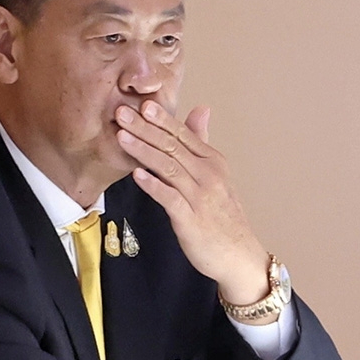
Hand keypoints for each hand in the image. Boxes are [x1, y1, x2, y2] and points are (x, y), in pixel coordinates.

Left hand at [115, 100, 271, 310]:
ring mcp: (200, 197)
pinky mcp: (191, 219)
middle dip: (145, 128)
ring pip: (169, 167)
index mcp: (213, 161)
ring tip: (122, 137)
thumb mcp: (215, 174)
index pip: (183, 134)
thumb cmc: (222, 215)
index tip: (141, 104)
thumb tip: (200, 109)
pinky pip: (170, 198)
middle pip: (173, 146)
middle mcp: (208, 175)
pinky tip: (136, 175)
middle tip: (121, 113)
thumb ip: (201, 143)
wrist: (238, 255)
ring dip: (143, 151)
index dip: (162, 119)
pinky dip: (153, 185)